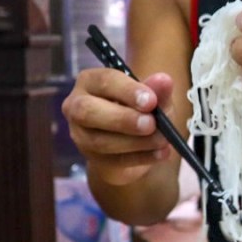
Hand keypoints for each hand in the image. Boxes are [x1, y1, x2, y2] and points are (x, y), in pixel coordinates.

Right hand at [61, 67, 173, 186]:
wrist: (138, 139)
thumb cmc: (142, 108)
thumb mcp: (154, 97)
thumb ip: (158, 90)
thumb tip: (164, 80)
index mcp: (91, 81)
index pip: (104, 81)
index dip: (128, 91)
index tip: (151, 101)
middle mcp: (77, 105)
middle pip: (88, 111)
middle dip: (122, 118)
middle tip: (151, 123)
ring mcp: (81, 134)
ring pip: (99, 141)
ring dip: (135, 142)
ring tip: (162, 140)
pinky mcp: (91, 158)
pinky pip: (112, 160)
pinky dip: (140, 157)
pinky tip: (160, 153)